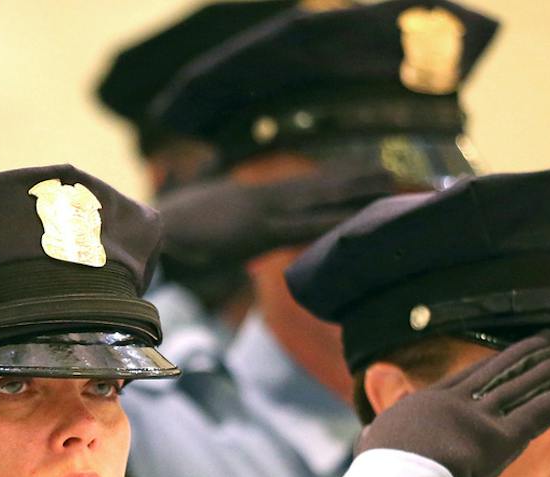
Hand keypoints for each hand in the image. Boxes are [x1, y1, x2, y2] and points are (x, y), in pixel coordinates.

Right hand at [158, 167, 394, 273]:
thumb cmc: (173, 226)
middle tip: (393, 172)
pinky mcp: (260, 231)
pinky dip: (330, 221)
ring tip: (389, 183)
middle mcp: (264, 199)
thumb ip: (225, 216)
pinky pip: (303, 226)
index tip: (364, 172)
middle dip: (356, 179)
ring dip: (355, 192)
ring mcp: (264, 212)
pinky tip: (355, 219)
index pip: (304, 186)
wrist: (155, 227)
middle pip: (320, 186)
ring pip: (319, 198)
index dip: (336, 178)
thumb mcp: (203, 217)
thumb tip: (234, 222)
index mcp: (254, 196)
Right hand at [357, 332, 549, 476]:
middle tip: (549, 342)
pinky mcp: (497, 439)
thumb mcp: (372, 444)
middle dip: (527, 356)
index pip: (467, 378)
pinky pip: (535, 415)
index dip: (492, 365)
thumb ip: (378, 437)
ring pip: (521, 387)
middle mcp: (456, 403)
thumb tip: (369, 437)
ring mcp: (478, 418)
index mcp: (427, 404)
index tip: (509, 356)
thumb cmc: (379, 473)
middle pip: (499, 372)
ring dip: (549, 370)